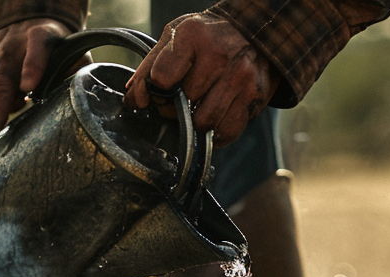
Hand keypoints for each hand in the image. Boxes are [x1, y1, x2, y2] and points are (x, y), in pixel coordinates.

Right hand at [0, 18, 74, 140]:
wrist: (29, 20)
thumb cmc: (56, 45)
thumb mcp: (72, 50)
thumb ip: (76, 70)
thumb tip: (82, 99)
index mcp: (40, 37)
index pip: (37, 49)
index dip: (32, 66)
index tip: (28, 87)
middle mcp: (13, 45)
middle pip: (4, 77)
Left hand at [125, 14, 278, 143]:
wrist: (255, 31)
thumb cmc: (210, 36)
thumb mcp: (177, 37)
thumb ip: (150, 66)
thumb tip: (134, 100)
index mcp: (193, 37)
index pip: (161, 79)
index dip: (156, 92)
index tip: (160, 91)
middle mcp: (218, 56)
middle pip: (183, 106)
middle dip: (176, 109)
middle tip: (181, 100)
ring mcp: (239, 78)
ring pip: (204, 123)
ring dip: (196, 123)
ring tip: (199, 107)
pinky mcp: (253, 97)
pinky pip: (226, 131)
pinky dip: (216, 132)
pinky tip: (215, 117)